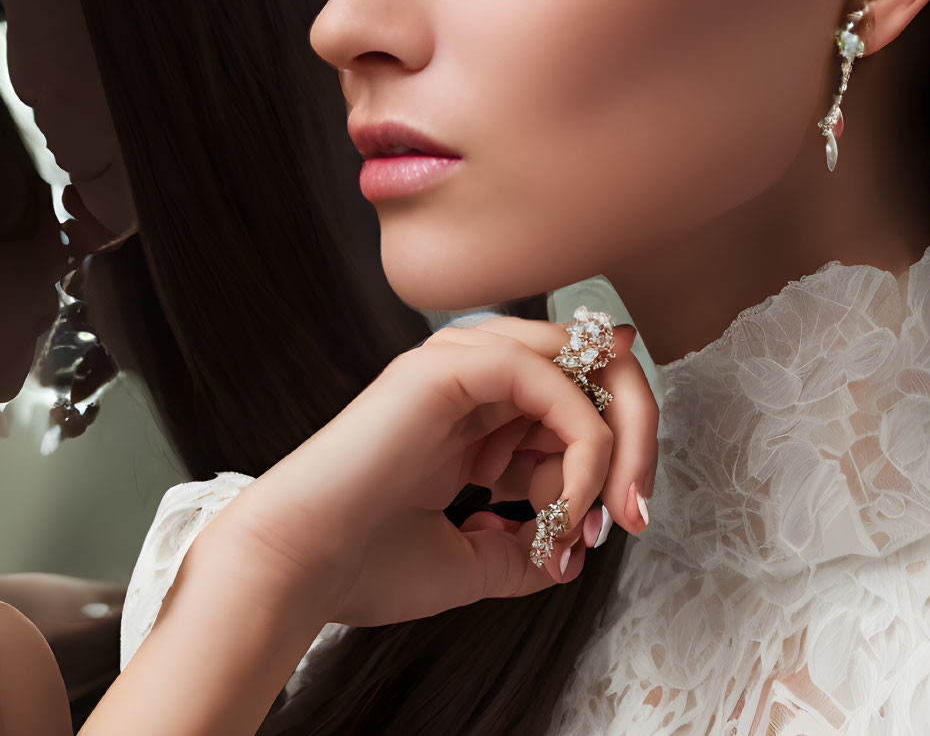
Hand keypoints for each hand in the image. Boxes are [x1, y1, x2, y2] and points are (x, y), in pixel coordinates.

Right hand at [193, 313, 657, 627]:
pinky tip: (567, 499)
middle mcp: (472, 373)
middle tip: (633, 514)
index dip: (609, 460)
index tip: (613, 528)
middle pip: (594, 371)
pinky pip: (552, 380)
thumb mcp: (473, 559)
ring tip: (591, 515)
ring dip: (610, 445)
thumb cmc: (365, 565)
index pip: (577, 401)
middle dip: (631, 443)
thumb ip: (527, 545)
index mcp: (474, 411)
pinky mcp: (452, 363)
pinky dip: (580, 440)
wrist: (296, 571)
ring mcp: (461, 359)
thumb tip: (572, 550)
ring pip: (584, 366)